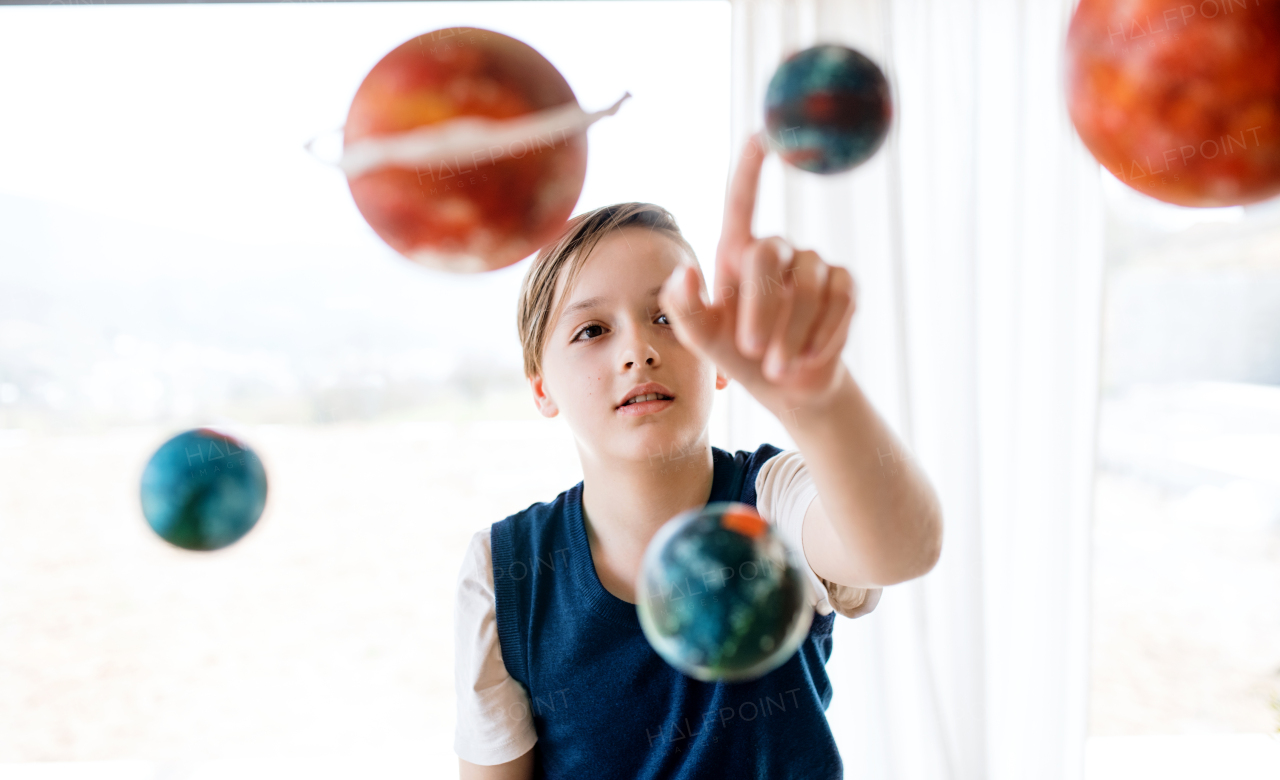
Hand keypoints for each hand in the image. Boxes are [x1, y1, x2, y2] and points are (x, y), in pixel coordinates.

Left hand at [657, 132, 856, 412]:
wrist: (786, 385)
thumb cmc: (738, 354)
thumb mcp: (701, 338)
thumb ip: (683, 307)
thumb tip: (682, 272)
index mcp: (737, 253)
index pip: (742, 202)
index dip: (750, 168)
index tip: (762, 134)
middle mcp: (777, 250)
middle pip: (768, 255)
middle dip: (759, 306)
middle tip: (752, 349)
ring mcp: (815, 265)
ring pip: (809, 284)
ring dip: (791, 331)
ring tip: (778, 365)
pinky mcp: (845, 286)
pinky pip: (839, 300)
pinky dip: (822, 334)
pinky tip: (811, 356)